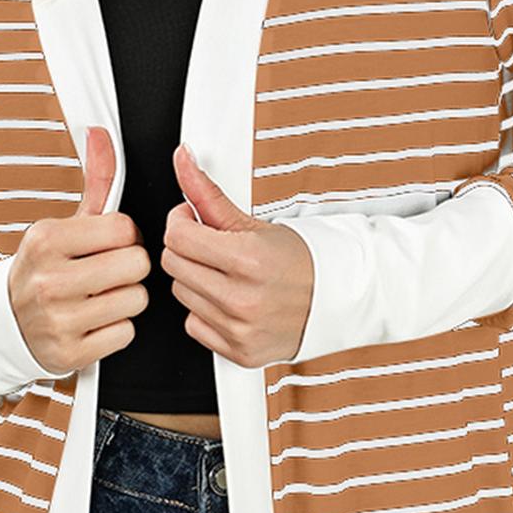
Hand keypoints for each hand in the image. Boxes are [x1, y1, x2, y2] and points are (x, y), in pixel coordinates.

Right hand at [7, 125, 150, 371]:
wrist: (3, 323)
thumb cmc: (43, 269)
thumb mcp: (63, 223)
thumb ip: (94, 182)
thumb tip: (101, 135)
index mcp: (46, 239)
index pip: (125, 229)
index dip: (126, 237)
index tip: (109, 245)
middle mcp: (49, 279)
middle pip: (136, 265)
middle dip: (129, 268)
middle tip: (108, 272)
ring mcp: (58, 319)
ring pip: (136, 301)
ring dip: (125, 300)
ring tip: (101, 297)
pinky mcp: (69, 353)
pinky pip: (125, 334)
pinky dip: (116, 330)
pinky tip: (94, 321)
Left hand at [161, 144, 313, 366]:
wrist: (338, 300)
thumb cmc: (301, 262)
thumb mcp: (254, 223)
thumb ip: (208, 195)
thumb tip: (182, 160)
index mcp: (249, 261)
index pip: (177, 237)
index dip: (180, 223)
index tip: (192, 221)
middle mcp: (243, 299)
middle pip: (174, 266)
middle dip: (187, 249)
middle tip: (211, 246)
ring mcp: (240, 330)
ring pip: (181, 295)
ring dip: (195, 280)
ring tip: (226, 275)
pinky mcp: (239, 352)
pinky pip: (194, 325)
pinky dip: (206, 312)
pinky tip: (229, 301)